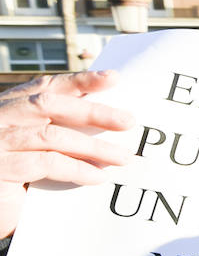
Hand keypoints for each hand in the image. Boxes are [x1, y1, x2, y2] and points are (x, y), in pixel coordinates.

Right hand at [0, 70, 134, 239]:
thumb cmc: (12, 177)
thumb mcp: (31, 146)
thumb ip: (56, 130)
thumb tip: (109, 122)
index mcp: (7, 107)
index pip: (45, 86)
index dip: (79, 81)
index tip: (113, 78)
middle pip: (50, 104)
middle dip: (93, 111)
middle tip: (128, 121)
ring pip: (53, 136)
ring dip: (94, 147)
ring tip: (122, 157)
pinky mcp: (1, 168)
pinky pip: (47, 163)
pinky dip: (77, 169)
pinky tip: (98, 176)